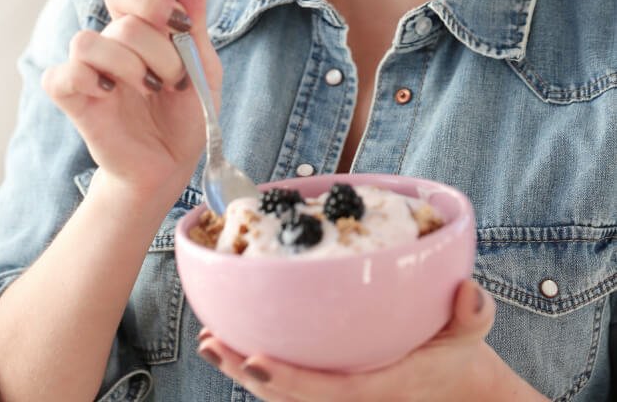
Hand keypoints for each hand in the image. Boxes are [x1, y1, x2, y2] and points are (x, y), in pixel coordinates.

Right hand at [42, 0, 220, 201]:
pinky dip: (87, 79)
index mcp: (140, 28)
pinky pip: (61, 74)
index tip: (181, 25)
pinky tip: (111, 94)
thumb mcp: (203, 65)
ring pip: (86, 41)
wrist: (172, 164)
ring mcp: (89, 70)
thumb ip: (195, 20)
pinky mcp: (73, 99)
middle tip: (175, 80)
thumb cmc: (186, 114)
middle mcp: (110, 43)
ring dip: (128, 67)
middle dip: (160, 52)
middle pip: (122, 22)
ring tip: (149, 90)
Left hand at [196, 280, 516, 401]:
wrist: (458, 387)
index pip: (332, 391)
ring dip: (242, 368)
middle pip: (293, 396)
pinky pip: (289, 380)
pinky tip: (230, 340)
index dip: (291, 381)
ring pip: (284, 392)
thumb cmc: (458, 353)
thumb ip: (474, 313)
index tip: (254, 362)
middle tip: (213, 344)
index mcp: (385, 385)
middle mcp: (355, 396)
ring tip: (209, 341)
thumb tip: (470, 292)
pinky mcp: (331, 383)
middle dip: (249, 373)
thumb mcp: (472, 331)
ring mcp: (341, 393)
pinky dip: (256, 364)